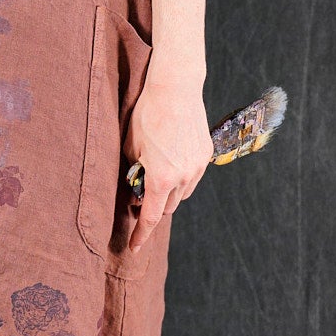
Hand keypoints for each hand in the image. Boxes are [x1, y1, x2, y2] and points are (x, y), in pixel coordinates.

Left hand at [121, 65, 213, 254]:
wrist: (176, 88)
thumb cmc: (147, 115)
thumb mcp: (130, 145)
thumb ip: (133, 171)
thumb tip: (136, 189)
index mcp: (161, 178)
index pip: (150, 217)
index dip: (141, 234)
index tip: (134, 247)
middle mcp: (183, 177)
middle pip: (168, 206)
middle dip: (154, 207)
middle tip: (139, 195)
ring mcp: (197, 166)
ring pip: (182, 193)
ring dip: (169, 192)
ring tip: (156, 172)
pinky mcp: (205, 153)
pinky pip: (192, 175)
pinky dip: (180, 177)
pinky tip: (170, 159)